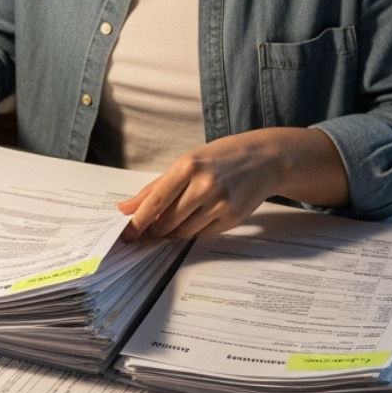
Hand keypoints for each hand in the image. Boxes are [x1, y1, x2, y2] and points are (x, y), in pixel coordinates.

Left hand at [118, 128, 348, 240]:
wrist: (265, 159)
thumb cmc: (220, 158)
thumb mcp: (187, 163)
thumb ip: (155, 187)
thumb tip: (127, 208)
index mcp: (187, 166)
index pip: (155, 201)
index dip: (138, 221)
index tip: (126, 234)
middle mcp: (204, 185)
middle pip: (167, 221)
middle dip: (155, 230)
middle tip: (150, 230)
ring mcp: (221, 203)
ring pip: (183, 232)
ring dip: (173, 232)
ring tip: (176, 220)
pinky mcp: (233, 217)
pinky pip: (202, 234)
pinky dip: (194, 231)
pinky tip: (198, 218)